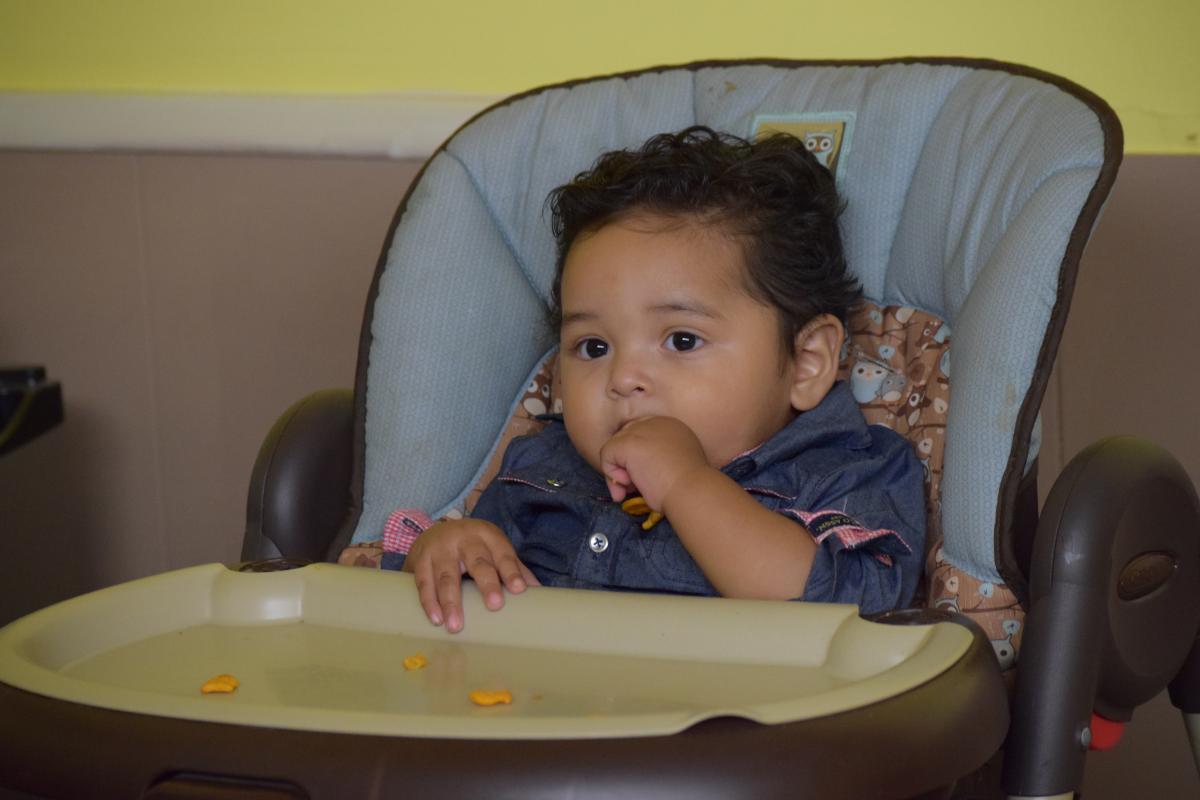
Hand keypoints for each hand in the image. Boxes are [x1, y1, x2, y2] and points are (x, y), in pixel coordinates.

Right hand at [401, 518, 538, 632]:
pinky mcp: (420, 559)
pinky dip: (429, 602)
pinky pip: (424, 582)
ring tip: (456, 626)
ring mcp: (440, 548)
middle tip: (495, 604)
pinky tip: (436, 619)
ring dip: (451, 602)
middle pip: (477, 562)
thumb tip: (539, 592)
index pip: (503, 554)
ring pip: (447, 575)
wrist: (434, 531)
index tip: (519, 589)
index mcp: (487, 535)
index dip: (511, 571)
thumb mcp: (493, 549)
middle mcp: (464, 539)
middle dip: (486, 583)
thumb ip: (513, 567)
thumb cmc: (471, 546)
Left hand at [599, 416, 710, 512]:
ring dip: (617, 472)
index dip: (637, 457)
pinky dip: (611, 474)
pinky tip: (626, 487)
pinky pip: (606, 454)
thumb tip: (637, 467)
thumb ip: (660, 458)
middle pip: (626, 438)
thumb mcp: (678, 464)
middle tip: (632, 487)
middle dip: (625, 464)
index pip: (642, 434)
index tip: (644, 478)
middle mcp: (656, 422)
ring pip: (615, 447)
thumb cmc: (689, 486)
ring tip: (629, 490)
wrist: (692, 490)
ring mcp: (640, 430)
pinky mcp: (627, 442)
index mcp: (671, 426)